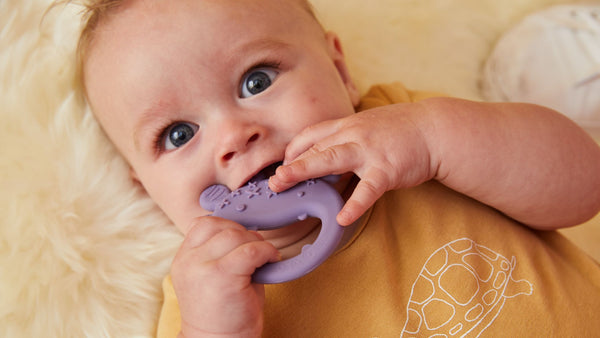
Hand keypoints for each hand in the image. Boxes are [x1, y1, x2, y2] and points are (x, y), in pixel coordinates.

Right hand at [171, 216, 280, 336]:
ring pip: (235, 235)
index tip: (241, 240)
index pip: (202, 224)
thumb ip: (222, 252)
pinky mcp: (223, 277)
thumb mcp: (213, 277)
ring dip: (255, 242)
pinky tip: (271, 260)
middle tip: (257, 250)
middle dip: (244, 233)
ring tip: (263, 257)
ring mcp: (203, 268)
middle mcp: (189, 262)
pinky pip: (251, 250)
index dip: (227, 226)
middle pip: (220, 226)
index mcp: (183, 260)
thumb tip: (248, 231)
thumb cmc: (224, 314)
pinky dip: (266, 251)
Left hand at [269, 103, 435, 225]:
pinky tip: (342, 218)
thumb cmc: (400, 130)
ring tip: (285, 184)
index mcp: (348, 125)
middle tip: (272, 180)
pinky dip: (355, 204)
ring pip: (332, 158)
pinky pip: (368, 189)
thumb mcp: (368, 126)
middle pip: (315, 147)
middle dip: (291, 164)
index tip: (282, 164)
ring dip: (306, 170)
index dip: (293, 149)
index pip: (312, 135)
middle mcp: (354, 134)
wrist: (434, 129)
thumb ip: (346, 139)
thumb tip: (326, 158)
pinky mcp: (387, 168)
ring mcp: (370, 150)